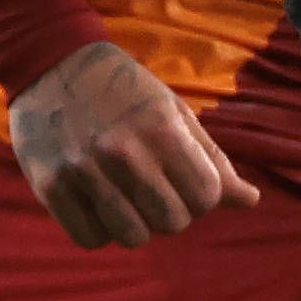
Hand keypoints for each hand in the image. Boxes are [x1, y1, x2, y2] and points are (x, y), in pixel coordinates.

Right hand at [6, 41, 257, 249]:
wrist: (51, 62)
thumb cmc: (122, 89)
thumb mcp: (171, 111)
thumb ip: (210, 158)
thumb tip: (251, 201)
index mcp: (160, 129)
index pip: (206, 197)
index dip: (201, 196)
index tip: (183, 181)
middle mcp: (123, 153)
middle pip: (171, 223)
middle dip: (169, 212)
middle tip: (151, 189)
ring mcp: (83, 171)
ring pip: (131, 237)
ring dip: (133, 223)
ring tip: (123, 196)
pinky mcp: (50, 186)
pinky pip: (90, 238)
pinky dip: (98, 229)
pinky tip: (95, 202)